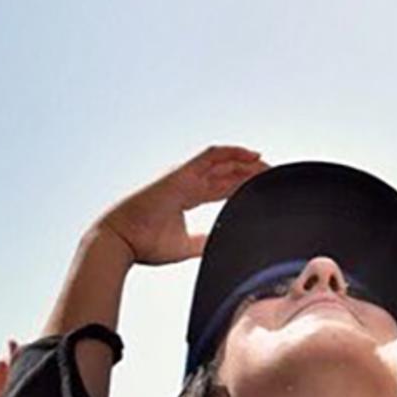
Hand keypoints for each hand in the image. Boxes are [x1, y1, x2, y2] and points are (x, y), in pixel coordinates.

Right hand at [94, 146, 266, 265]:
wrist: (120, 241)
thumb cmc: (144, 244)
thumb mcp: (184, 245)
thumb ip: (204, 241)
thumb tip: (222, 244)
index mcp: (187, 196)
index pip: (222, 186)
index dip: (244, 185)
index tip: (266, 190)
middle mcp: (187, 182)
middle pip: (226, 172)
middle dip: (251, 173)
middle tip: (275, 178)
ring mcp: (184, 175)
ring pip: (223, 162)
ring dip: (247, 161)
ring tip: (268, 165)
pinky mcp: (181, 173)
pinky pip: (211, 155)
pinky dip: (232, 151)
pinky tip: (252, 155)